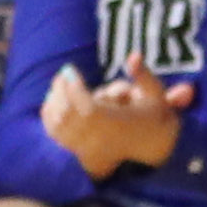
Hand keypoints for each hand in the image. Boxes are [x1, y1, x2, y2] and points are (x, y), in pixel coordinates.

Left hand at [38, 55, 192, 181]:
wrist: (151, 147)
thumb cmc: (153, 116)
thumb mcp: (156, 95)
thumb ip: (144, 75)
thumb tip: (133, 55)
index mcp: (118, 126)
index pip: (88, 110)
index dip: (74, 88)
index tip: (71, 70)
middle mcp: (100, 140)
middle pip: (68, 118)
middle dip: (60, 92)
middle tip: (62, 75)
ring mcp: (88, 148)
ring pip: (59, 128)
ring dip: (54, 103)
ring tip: (57, 85)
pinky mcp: (79, 151)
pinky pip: (57, 135)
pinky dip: (49, 118)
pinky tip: (52, 100)